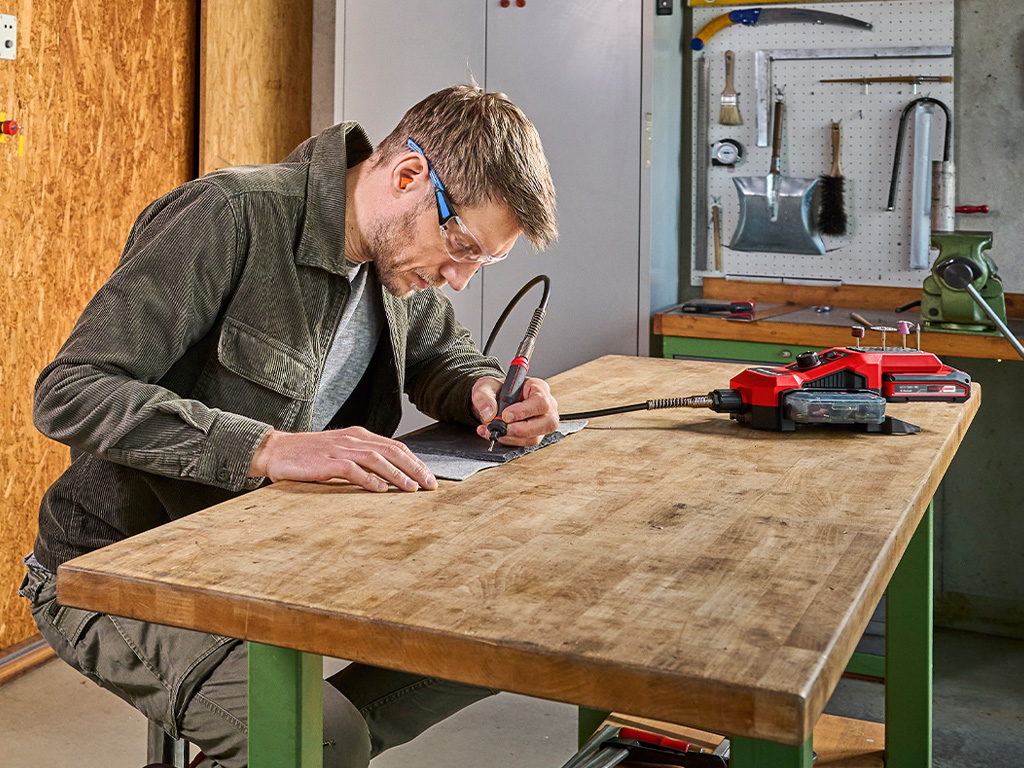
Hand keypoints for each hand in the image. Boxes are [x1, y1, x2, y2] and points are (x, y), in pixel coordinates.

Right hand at [248, 427, 436, 492]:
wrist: (276, 450)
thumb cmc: (309, 455)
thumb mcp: (341, 451)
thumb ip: (362, 458)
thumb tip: (387, 475)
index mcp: (359, 435)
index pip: (394, 446)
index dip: (414, 460)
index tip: (429, 475)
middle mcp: (353, 440)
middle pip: (391, 451)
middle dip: (414, 467)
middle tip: (430, 484)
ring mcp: (339, 450)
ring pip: (376, 460)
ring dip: (397, 475)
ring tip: (412, 488)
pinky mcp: (325, 462)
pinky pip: (352, 470)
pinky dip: (368, 480)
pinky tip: (381, 490)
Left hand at [471, 376, 558, 446]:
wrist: (491, 401)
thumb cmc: (495, 390)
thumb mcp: (485, 386)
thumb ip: (484, 397)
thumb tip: (489, 413)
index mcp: (538, 388)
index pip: (541, 402)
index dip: (525, 411)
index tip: (506, 415)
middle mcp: (545, 407)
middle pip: (548, 423)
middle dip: (523, 430)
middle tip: (504, 429)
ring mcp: (541, 423)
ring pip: (535, 437)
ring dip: (512, 437)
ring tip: (494, 431)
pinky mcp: (533, 435)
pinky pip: (524, 443)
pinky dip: (508, 441)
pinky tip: (495, 434)